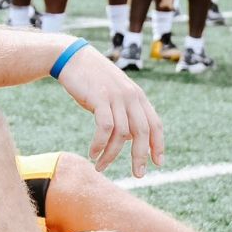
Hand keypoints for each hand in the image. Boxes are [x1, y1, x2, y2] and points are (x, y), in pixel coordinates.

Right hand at [51, 45, 165, 177]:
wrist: (73, 58)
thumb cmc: (91, 78)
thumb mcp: (113, 94)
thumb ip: (124, 111)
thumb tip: (128, 136)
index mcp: (137, 97)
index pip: (155, 124)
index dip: (158, 144)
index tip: (158, 163)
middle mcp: (131, 97)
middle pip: (142, 132)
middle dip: (140, 156)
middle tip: (138, 174)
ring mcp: (116, 97)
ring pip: (122, 134)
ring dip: (111, 155)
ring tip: (101, 167)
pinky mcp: (99, 98)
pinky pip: (105, 128)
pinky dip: (100, 144)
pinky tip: (92, 153)